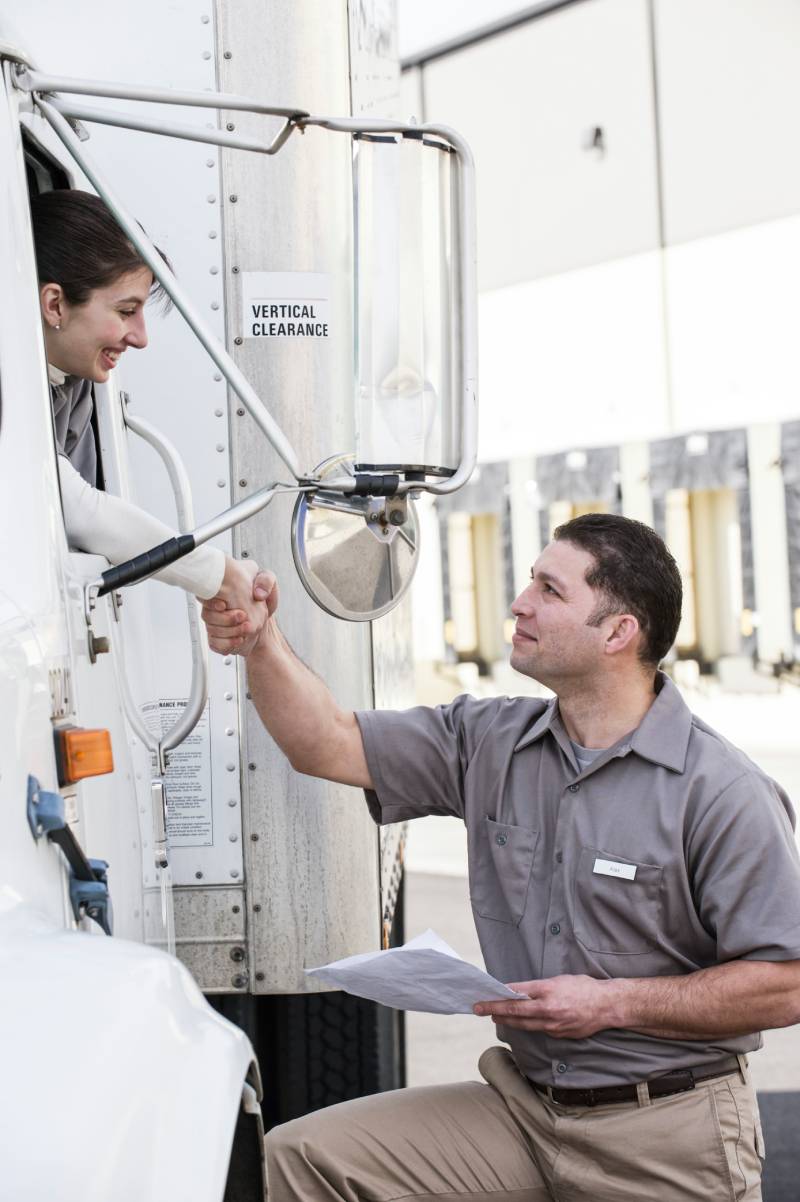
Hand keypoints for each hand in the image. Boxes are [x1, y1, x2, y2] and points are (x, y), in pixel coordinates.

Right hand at [201, 565, 277, 655]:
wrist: (263, 618)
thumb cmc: (261, 596)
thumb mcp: (268, 583)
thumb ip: (266, 582)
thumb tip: (258, 593)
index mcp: (221, 591)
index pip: (205, 596)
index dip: (211, 602)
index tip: (224, 605)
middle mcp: (214, 607)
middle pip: (207, 615)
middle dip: (226, 618)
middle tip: (243, 616)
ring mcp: (214, 623)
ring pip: (211, 629)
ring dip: (230, 631)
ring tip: (246, 628)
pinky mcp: (217, 637)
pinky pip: (214, 643)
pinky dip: (227, 644)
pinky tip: (240, 639)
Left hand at [472, 975, 616, 1039]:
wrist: (608, 1006)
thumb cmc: (584, 988)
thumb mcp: (558, 980)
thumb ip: (537, 988)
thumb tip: (517, 992)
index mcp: (548, 991)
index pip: (516, 995)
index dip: (497, 998)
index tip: (483, 999)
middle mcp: (549, 1010)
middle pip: (515, 1013)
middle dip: (494, 1011)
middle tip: (479, 1010)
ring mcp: (554, 1025)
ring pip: (524, 1025)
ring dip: (508, 1021)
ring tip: (495, 1016)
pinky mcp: (560, 1035)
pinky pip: (539, 1030)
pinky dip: (527, 1025)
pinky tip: (520, 1022)